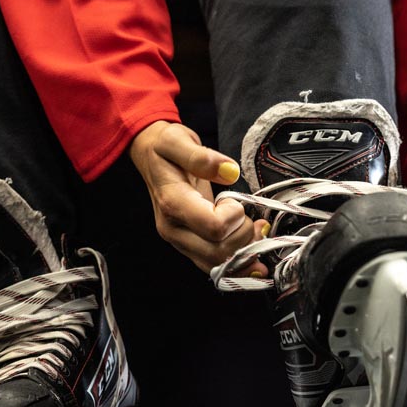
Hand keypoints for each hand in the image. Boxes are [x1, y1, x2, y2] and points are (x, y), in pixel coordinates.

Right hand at [129, 121, 267, 273]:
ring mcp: (180, 241)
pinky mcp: (190, 246)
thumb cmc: (163, 147)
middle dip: (245, 237)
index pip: (214, 227)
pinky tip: (253, 254)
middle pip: (219, 252)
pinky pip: (215, 267)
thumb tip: (230, 171)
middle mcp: (174, 229)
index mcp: (173, 204)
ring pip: (219, 265)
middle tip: (253, 217)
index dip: (234, 217)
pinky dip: (238, 265)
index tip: (234, 200)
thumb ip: (202, 157)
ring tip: (258, 231)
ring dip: (245, 254)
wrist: (148, 155)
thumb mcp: (177, 140)